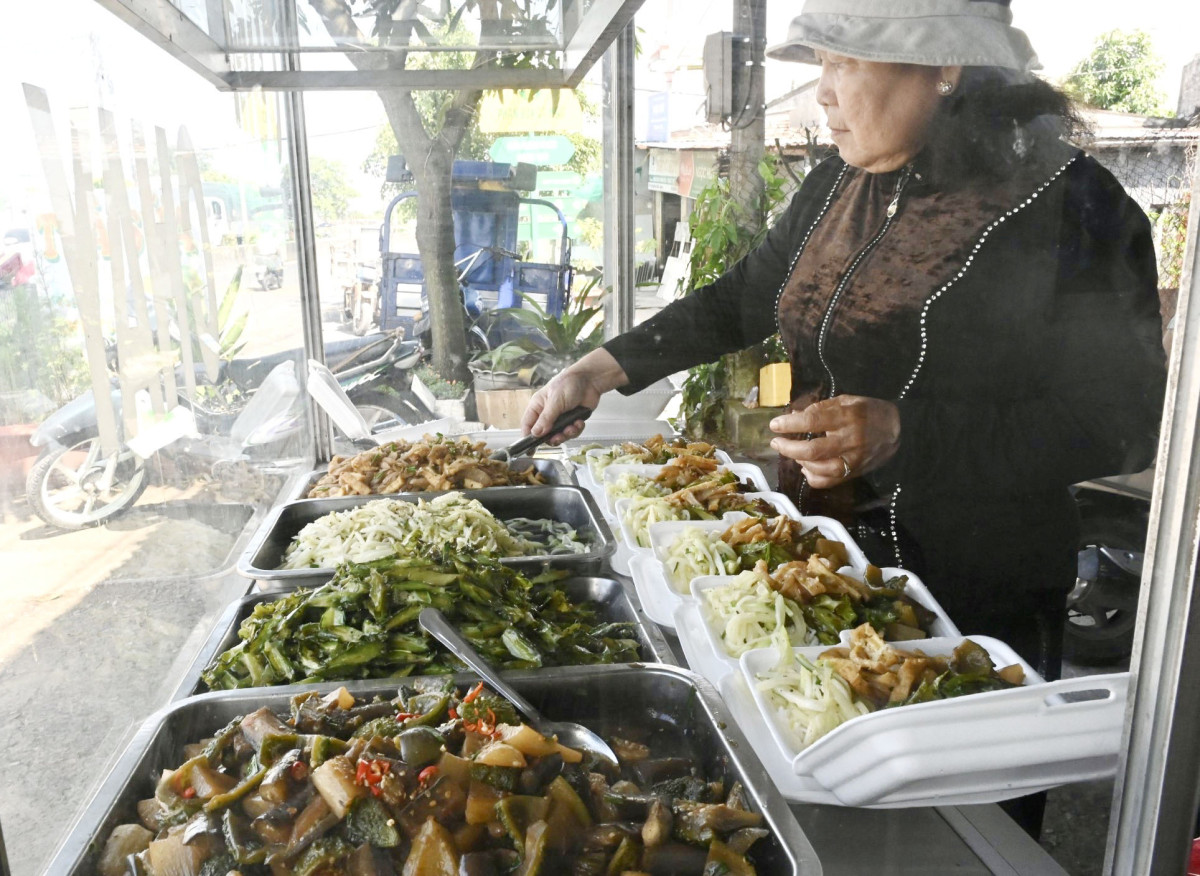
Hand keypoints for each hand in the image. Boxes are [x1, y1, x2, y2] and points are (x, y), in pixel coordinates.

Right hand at [521, 348, 628, 443]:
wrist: (591, 381)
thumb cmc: (569, 384)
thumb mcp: (555, 401)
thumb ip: (546, 418)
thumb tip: (535, 434)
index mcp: (538, 406)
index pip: (528, 425)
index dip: (528, 437)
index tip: (530, 450)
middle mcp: (547, 414)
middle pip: (544, 435)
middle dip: (553, 437)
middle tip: (560, 436)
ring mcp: (559, 418)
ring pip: (558, 436)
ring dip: (566, 434)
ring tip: (573, 426)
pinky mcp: (571, 421)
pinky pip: (571, 433)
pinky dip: (576, 430)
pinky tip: (579, 422)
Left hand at [769, 395, 900, 488]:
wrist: (898, 430)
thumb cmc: (868, 411)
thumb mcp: (846, 401)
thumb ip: (820, 408)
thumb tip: (793, 416)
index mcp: (847, 417)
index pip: (813, 421)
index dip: (790, 424)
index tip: (775, 425)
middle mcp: (850, 440)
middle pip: (813, 451)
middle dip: (788, 448)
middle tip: (776, 443)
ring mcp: (853, 460)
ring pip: (819, 470)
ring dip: (800, 462)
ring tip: (793, 453)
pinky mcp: (854, 473)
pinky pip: (828, 482)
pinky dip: (812, 477)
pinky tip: (806, 467)